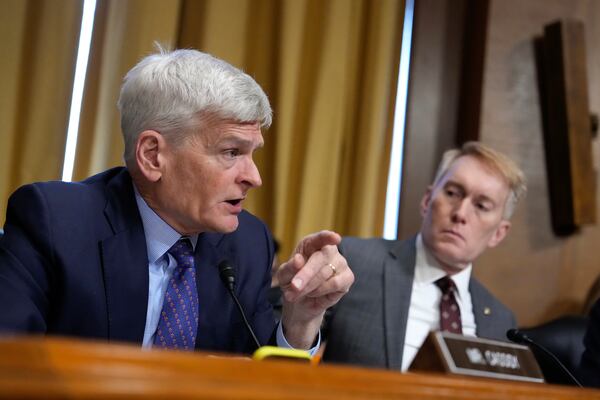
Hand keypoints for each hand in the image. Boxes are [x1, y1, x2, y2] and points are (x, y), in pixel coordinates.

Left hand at [277, 230, 353, 348]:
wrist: (301, 302)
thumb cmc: (292, 282)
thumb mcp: (284, 276)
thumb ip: (289, 267)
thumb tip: (298, 260)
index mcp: (312, 243)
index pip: (321, 237)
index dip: (328, 237)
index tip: (335, 238)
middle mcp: (329, 250)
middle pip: (320, 258)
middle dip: (305, 274)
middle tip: (294, 286)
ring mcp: (341, 263)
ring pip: (325, 274)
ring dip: (308, 286)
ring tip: (298, 293)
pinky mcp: (348, 277)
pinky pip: (335, 284)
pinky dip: (321, 290)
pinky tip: (314, 293)